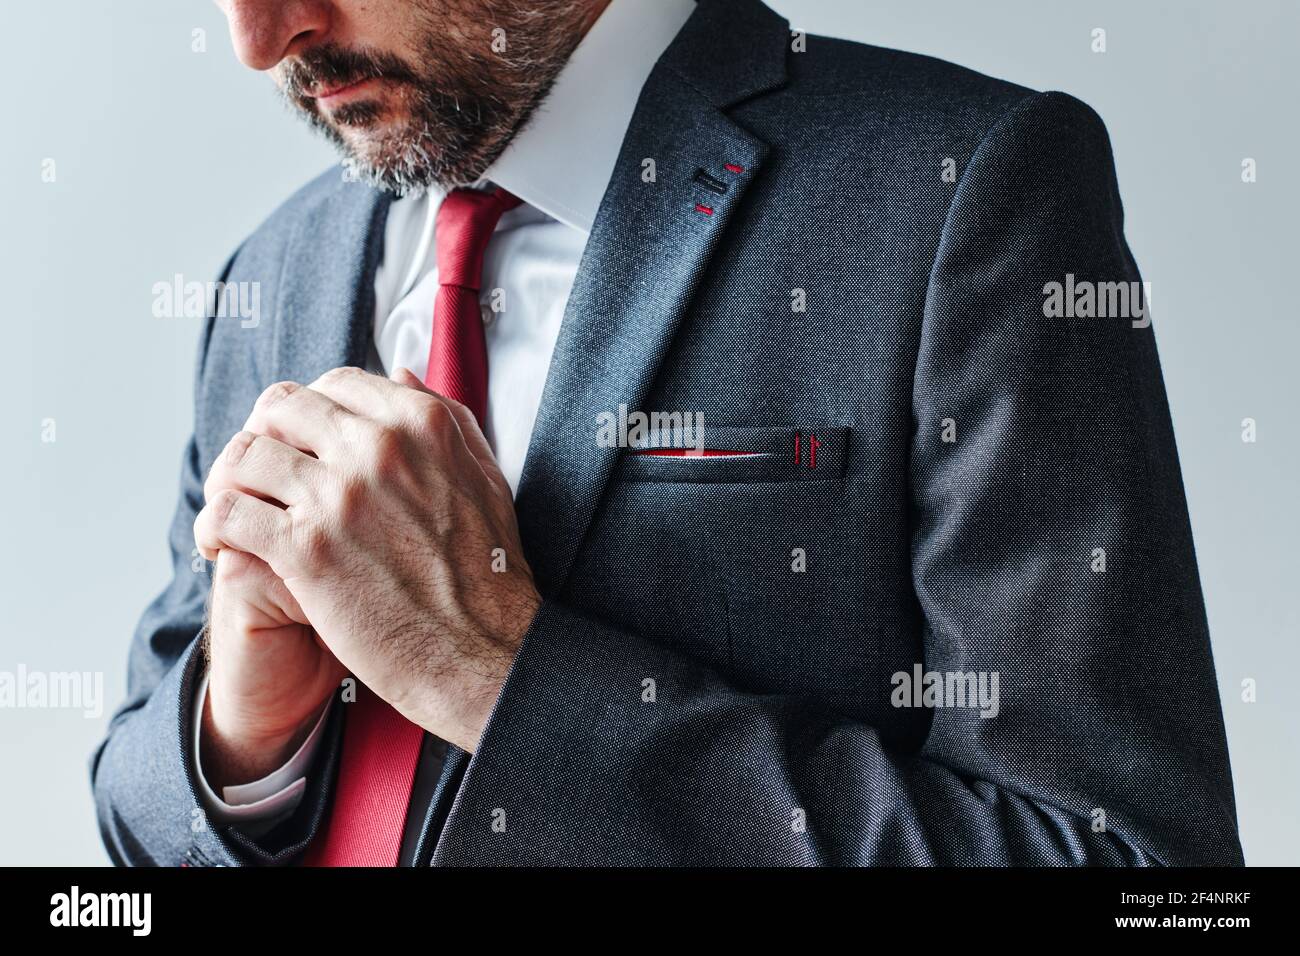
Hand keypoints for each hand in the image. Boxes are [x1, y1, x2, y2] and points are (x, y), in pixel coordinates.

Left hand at [194, 367, 539, 752]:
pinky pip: (230, 513)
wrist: (487, 653)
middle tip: (258, 474)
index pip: (335, 384)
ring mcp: (339, 497)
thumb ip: (445, 419)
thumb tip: (400, 374)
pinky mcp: (307, 551)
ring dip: (230, 480)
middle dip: (263, 436)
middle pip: (282, 409)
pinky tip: (220, 545)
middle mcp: (378, 448)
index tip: (300, 441)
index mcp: (421, 424)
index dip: (309, 411)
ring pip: (246, 455)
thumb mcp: (483, 476)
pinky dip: (214, 526)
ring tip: (232, 508)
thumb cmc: (490, 573)